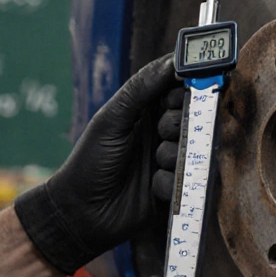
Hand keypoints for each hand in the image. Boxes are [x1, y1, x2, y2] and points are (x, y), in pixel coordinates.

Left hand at [15, 55, 179, 273]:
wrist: (82, 214)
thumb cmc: (91, 161)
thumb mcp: (112, 120)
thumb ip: (140, 89)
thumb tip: (172, 61)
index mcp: (145, 110)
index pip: (179, 88)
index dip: (188, 87)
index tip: (194, 86)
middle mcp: (161, 132)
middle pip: (192, 118)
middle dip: (178, 125)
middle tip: (159, 133)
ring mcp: (169, 161)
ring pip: (193, 149)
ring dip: (173, 156)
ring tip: (152, 164)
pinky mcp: (175, 189)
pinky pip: (189, 180)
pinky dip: (170, 183)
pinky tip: (150, 188)